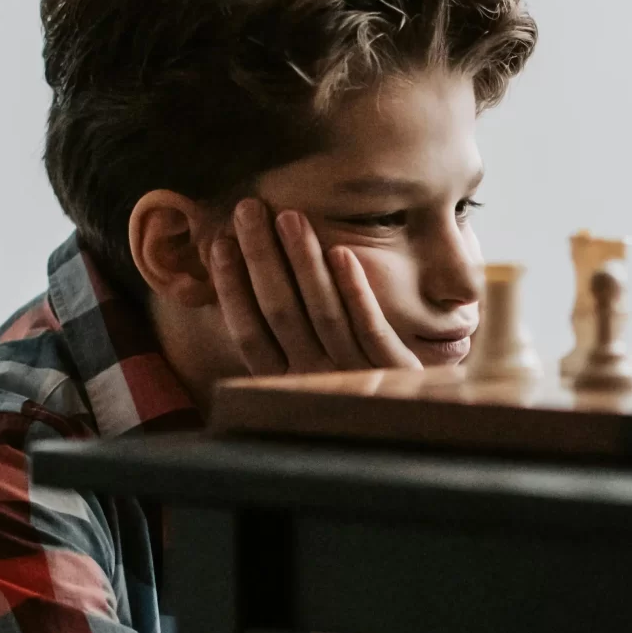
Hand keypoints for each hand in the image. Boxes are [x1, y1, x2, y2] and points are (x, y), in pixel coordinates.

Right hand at [209, 198, 421, 374]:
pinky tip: (341, 251)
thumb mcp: (307, 369)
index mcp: (284, 384)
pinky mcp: (392, 368)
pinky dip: (353, 288)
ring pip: (323, 312)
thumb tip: (237, 283)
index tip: (219, 243)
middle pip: (281, 313)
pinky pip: (369, 325)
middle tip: (248, 209)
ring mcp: (353, 375)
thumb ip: (277, 338)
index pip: (248, 333)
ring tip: (290, 216)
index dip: (231, 287)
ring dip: (304, 261)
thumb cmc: (348, 383)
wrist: (411, 424)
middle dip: (261, 258)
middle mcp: (313, 381)